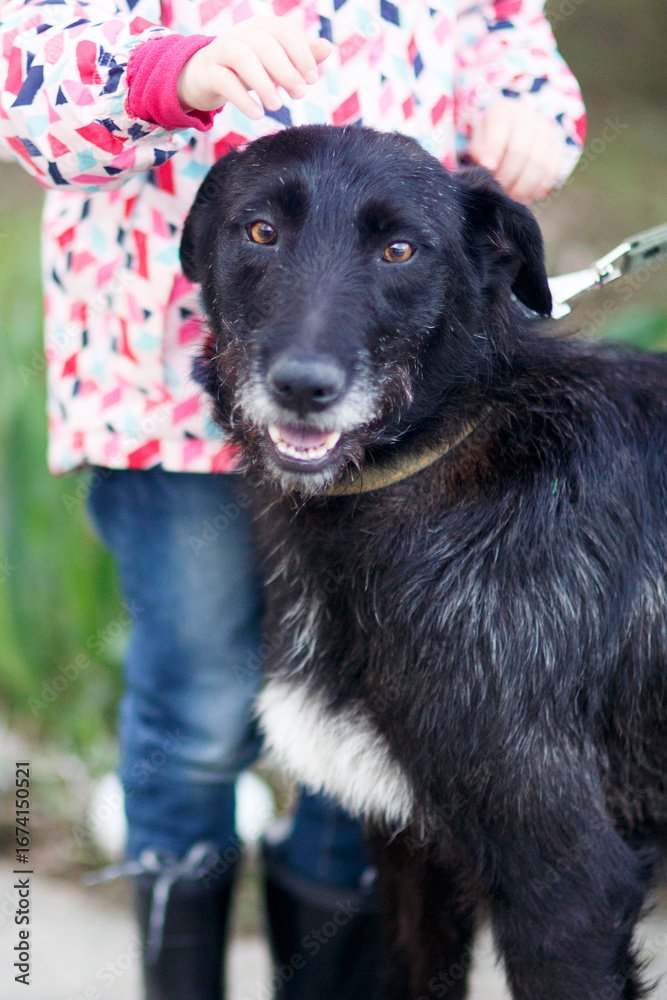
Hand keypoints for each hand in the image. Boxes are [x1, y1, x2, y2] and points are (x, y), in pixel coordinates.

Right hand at [176, 17, 331, 120]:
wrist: (204, 77)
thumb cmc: (247, 69)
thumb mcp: (275, 62)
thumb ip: (300, 55)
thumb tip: (327, 48)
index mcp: (261, 27)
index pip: (285, 31)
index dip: (301, 54)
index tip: (312, 80)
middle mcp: (240, 34)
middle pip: (265, 44)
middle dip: (286, 70)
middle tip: (299, 95)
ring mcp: (221, 51)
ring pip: (242, 58)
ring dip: (263, 83)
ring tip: (277, 107)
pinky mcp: (207, 73)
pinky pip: (223, 81)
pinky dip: (242, 99)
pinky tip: (257, 114)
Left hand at [468, 99, 564, 203]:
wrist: (513, 137)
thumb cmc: (490, 144)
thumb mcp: (479, 145)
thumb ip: (481, 153)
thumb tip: (488, 165)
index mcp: (503, 111)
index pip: (500, 125)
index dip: (494, 148)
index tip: (488, 168)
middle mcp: (528, 116)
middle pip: (520, 150)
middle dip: (507, 176)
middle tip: (499, 191)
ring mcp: (546, 130)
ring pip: (539, 163)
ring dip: (524, 186)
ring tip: (512, 198)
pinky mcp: (558, 147)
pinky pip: (552, 171)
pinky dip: (539, 188)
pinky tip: (527, 196)